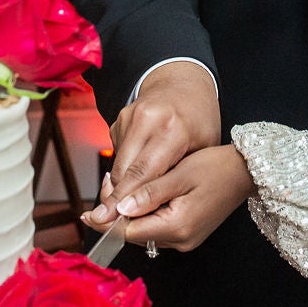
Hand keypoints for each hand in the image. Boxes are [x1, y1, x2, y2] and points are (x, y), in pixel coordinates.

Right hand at [84, 61, 219, 225]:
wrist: (184, 83)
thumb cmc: (200, 120)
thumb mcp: (202, 150)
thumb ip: (177, 177)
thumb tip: (150, 208)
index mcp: (172, 128)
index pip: (144, 172)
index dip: (127, 201)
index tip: (113, 222)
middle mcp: (146, 119)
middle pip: (124, 171)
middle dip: (115, 200)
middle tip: (105, 223)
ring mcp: (129, 117)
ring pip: (116, 164)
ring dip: (118, 186)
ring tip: (124, 205)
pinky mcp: (119, 119)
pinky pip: (116, 153)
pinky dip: (122, 169)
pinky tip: (134, 176)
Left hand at [97, 144, 253, 251]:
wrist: (246, 172)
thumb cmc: (215, 167)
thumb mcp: (179, 174)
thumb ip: (149, 193)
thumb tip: (120, 209)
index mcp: (177, 227)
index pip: (129, 231)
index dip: (107, 219)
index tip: (87, 211)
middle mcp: (180, 240)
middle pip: (134, 233)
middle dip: (117, 212)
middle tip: (107, 182)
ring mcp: (184, 239)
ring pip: (143, 230)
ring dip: (129, 211)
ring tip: (122, 182)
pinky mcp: (187, 233)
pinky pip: (156, 226)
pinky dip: (144, 212)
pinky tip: (141, 192)